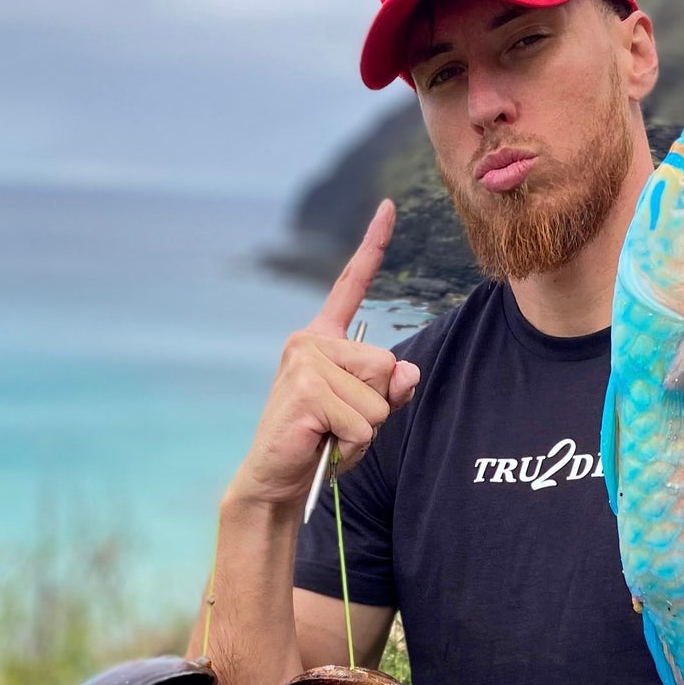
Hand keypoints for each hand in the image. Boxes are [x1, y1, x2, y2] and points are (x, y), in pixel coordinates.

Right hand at [226, 201, 420, 509]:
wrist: (277, 480)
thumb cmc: (321, 442)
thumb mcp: (367, 413)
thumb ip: (391, 389)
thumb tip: (407, 372)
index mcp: (326, 337)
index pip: (352, 283)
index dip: (373, 244)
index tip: (389, 204)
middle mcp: (311, 339)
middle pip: (385, 363)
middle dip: (376, 406)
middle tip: (338, 424)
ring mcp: (303, 361)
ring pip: (377, 396)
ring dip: (364, 430)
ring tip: (328, 435)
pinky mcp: (302, 390)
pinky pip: (362, 421)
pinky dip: (352, 444)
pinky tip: (322, 444)